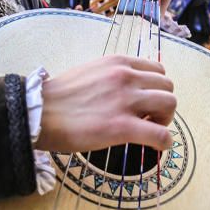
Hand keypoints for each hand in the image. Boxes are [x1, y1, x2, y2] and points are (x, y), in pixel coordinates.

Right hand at [36, 54, 175, 151]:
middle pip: (168, 86)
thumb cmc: (60, 97)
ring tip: (149, 129)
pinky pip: (161, 134)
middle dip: (163, 103)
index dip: (156, 88)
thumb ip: (113, 76)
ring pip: (170, 104)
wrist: (38, 113)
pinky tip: (157, 146)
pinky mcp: (122, 127)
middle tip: (149, 118)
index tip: (145, 102)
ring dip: (165, 119)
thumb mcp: (91, 72)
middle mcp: (126, 76)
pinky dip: (165, 141)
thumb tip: (128, 91)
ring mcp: (125, 101)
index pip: (158, 69)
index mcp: (118, 62)